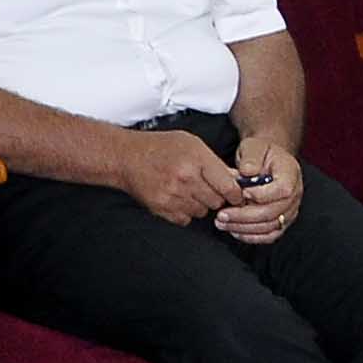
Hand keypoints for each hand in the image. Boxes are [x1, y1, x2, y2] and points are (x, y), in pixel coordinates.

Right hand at [120, 127, 246, 225]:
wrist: (126, 157)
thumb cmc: (160, 147)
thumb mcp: (191, 143)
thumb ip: (214, 162)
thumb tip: (236, 180)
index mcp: (196, 160)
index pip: (228, 187)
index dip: (236, 194)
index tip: (235, 195)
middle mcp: (185, 179)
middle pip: (217, 202)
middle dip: (216, 197)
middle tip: (207, 189)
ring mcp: (172, 195)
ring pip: (202, 212)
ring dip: (200, 205)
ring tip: (189, 192)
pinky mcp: (161, 208)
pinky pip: (185, 219)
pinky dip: (185, 212)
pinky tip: (178, 199)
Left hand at [216, 136, 303, 244]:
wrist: (267, 161)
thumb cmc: (260, 153)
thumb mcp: (254, 147)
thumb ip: (251, 158)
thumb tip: (247, 172)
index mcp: (291, 174)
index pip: (283, 190)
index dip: (261, 195)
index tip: (241, 193)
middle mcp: (295, 195)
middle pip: (273, 212)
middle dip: (244, 216)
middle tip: (221, 215)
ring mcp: (289, 211)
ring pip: (270, 227)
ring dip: (244, 228)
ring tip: (222, 223)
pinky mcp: (281, 222)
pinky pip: (269, 235)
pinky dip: (251, 236)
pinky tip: (233, 231)